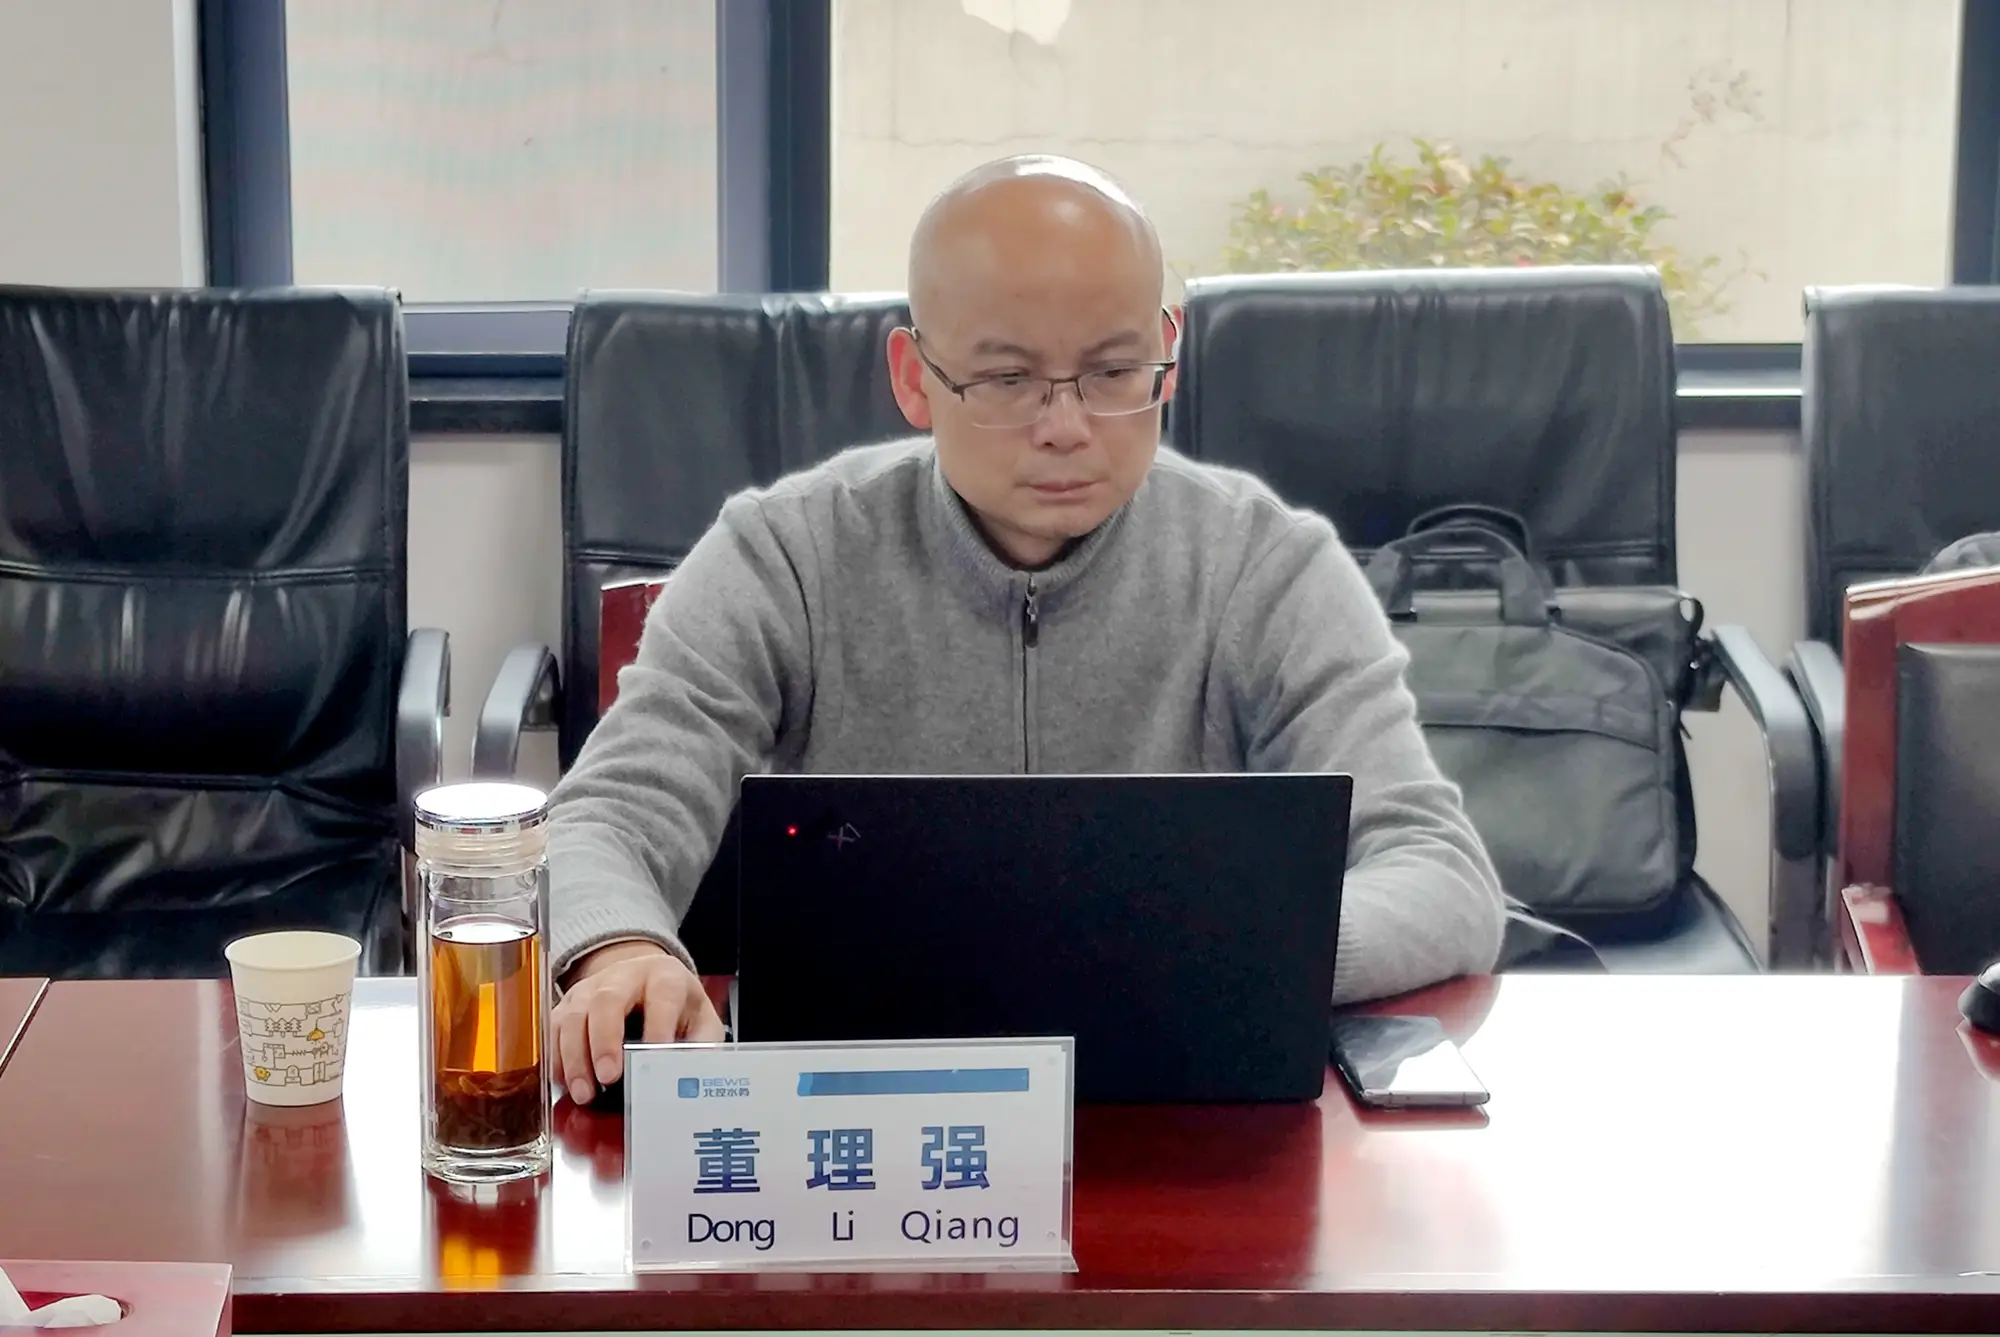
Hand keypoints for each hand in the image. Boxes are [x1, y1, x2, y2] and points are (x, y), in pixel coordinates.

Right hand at [553, 941, 723, 1105]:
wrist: (645, 982)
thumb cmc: (676, 1009)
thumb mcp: (701, 1022)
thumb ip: (701, 1048)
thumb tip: (693, 1081)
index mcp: (665, 976)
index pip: (662, 995)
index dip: (658, 1026)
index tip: (655, 1057)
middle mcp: (623, 977)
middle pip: (607, 1000)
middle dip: (605, 1041)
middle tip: (608, 1077)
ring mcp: (590, 989)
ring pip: (573, 1016)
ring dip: (575, 1058)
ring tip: (584, 1093)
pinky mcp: (566, 1006)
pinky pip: (552, 1030)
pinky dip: (556, 1059)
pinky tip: (566, 1084)